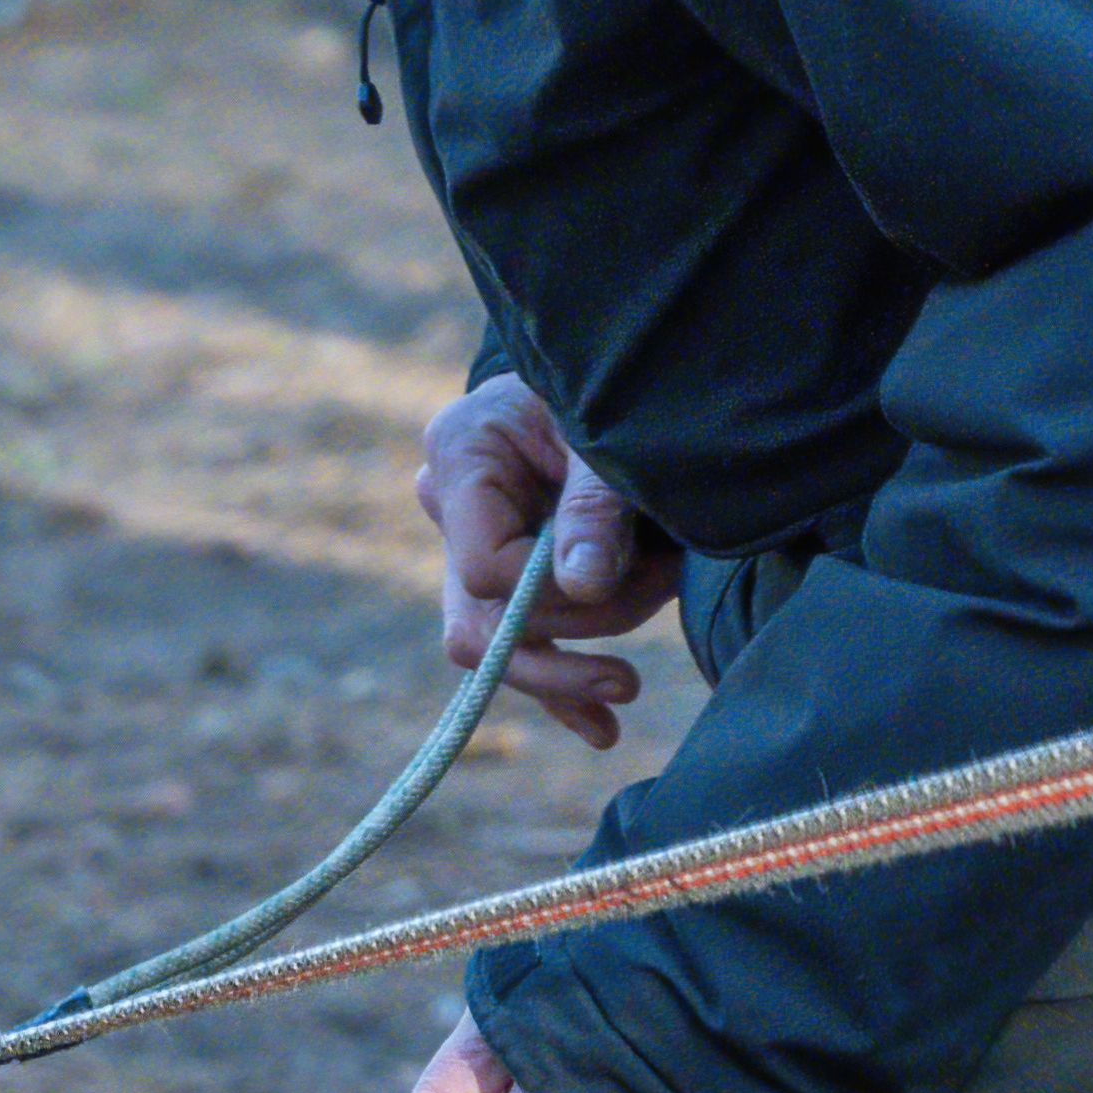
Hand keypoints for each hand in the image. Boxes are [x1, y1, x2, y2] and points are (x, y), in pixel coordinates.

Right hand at [416, 377, 670, 750]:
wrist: (624, 362)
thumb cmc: (616, 384)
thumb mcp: (607, 434)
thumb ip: (594, 506)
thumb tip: (585, 587)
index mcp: (461, 460)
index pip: (482, 568)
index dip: (546, 594)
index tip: (621, 575)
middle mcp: (449, 510)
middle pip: (474, 621)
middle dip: (564, 643)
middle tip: (643, 635)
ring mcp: (471, 548)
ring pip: (493, 645)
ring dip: (570, 668)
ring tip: (636, 666)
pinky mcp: (506, 577)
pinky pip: (518, 647)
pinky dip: (562, 689)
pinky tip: (600, 729)